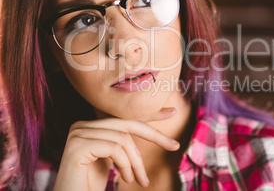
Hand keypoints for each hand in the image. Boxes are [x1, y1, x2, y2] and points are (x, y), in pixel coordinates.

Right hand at [53, 107, 179, 190]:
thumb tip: (149, 131)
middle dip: (154, 135)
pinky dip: (125, 164)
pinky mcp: (77, 146)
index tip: (172, 112)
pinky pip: (114, 147)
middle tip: (174, 145)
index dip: (150, 115)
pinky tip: (125, 179)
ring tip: (138, 180)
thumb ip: (124, 145)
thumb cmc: (90, 186)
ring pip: (123, 138)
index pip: (124, 118)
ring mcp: (78, 134)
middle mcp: (82, 126)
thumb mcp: (113, 160)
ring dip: (136, 162)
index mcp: (90, 127)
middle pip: (127, 124)